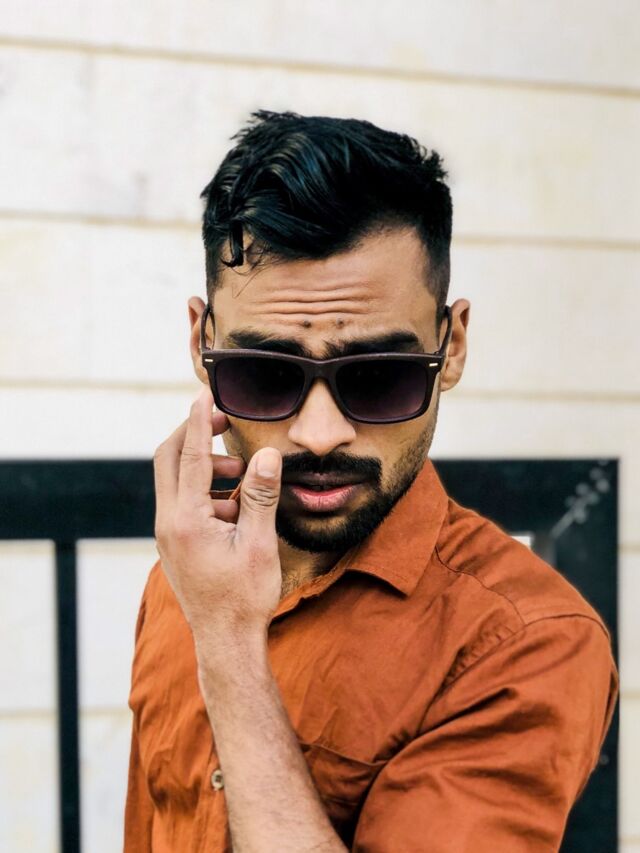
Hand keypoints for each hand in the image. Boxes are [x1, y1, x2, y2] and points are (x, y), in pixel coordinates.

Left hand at [153, 387, 282, 649]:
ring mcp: (168, 534)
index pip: (188, 455)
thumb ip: (260, 496)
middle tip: (225, 421)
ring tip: (244, 475)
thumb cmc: (244, 597)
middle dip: (194, 435)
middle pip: (168, 460)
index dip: (198, 420)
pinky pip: (185, 502)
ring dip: (208, 467)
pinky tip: (238, 507)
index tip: (204, 392)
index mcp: (186, 520)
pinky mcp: (175, 543)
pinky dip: (208, 491)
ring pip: (177, 481)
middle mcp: (168, 523)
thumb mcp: (259, 544)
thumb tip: (266, 454)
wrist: (225, 641)